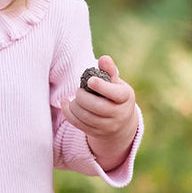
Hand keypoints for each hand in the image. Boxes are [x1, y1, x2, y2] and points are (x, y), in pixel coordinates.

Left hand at [61, 55, 137, 171]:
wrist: (120, 123)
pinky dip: (68, 113)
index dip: (101, 87)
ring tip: (74, 98)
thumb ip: (109, 71)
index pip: (115, 94)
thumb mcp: (116, 83)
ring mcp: (108, 126)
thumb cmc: (115, 96)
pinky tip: (66, 103)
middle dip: (83, 97)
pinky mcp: (96, 133)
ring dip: (74, 105)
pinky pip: (78, 124)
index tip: (90, 81)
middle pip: (97, 106)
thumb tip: (104, 59)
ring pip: (86, 117)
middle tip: (79, 91)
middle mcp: (119, 114)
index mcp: (125, 98)